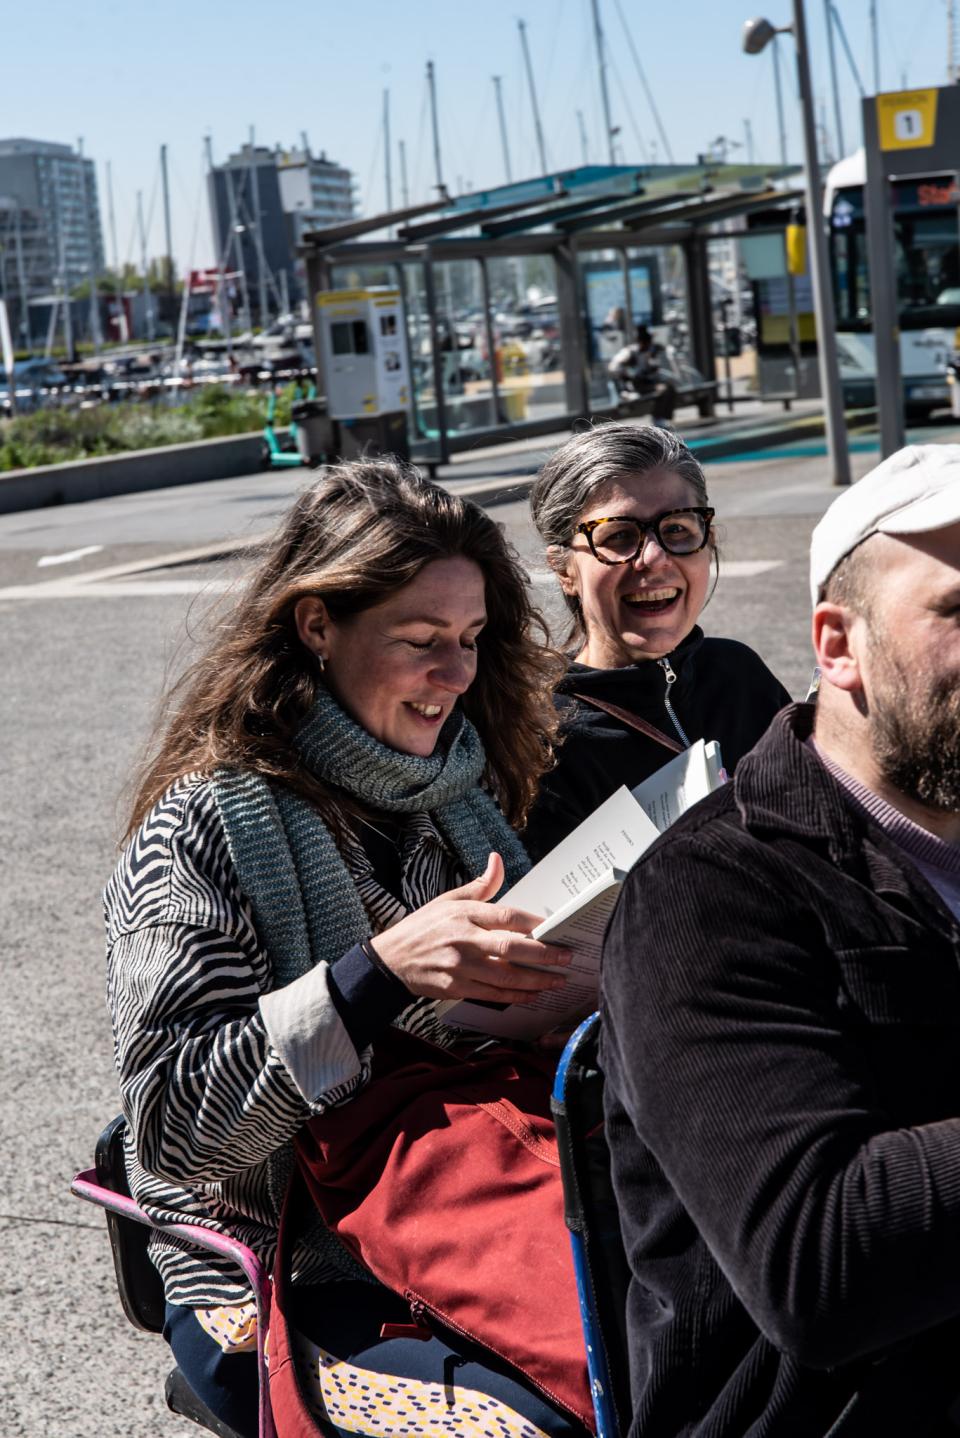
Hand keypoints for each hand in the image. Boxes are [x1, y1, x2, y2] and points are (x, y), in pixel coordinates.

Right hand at [369, 852, 571, 1004]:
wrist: (391, 960)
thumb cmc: (423, 927)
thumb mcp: (448, 900)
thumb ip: (480, 886)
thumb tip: (497, 860)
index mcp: (464, 914)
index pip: (506, 917)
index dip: (534, 923)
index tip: (555, 927)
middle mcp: (463, 940)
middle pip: (511, 948)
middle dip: (544, 954)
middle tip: (567, 956)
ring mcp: (460, 967)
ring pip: (506, 977)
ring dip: (536, 980)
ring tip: (558, 980)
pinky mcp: (456, 988)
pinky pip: (492, 994)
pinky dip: (515, 996)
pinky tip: (533, 994)